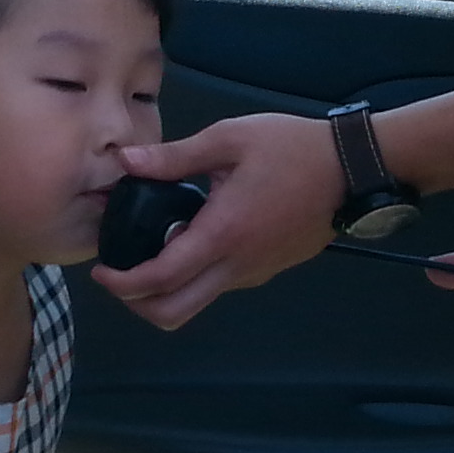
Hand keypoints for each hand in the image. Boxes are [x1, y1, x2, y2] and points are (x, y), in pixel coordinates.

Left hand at [90, 114, 344, 328]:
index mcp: (221, 234)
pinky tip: (192, 240)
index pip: (160, 278)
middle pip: (174, 313)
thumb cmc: (291, 148)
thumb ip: (174, 157)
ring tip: (153, 252)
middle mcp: (236, 265)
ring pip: (198, 303)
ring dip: (166, 292)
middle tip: (121, 276)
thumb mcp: (229, 139)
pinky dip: (194, 278)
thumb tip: (125, 161)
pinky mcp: (268, 270)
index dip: (122, 283)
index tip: (101, 272)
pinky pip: (221, 286)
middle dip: (138, 304)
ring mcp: (254, 273)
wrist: (352, 168)